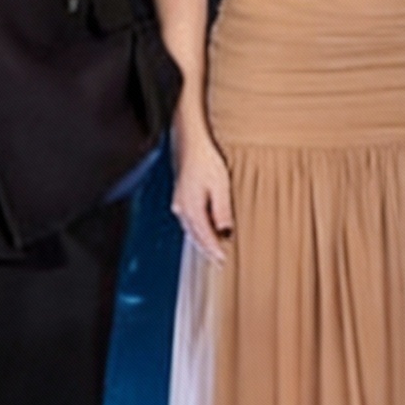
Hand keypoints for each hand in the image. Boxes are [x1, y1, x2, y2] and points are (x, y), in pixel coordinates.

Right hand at [170, 129, 234, 263]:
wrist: (191, 142)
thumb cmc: (206, 160)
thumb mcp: (220, 185)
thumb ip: (221, 210)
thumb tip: (225, 232)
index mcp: (191, 208)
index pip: (204, 237)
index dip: (215, 250)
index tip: (224, 261)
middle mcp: (181, 209)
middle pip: (195, 237)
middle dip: (208, 250)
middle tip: (221, 261)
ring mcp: (179, 204)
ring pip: (191, 230)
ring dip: (203, 241)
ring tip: (215, 250)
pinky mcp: (180, 198)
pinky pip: (189, 221)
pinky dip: (198, 230)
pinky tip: (206, 230)